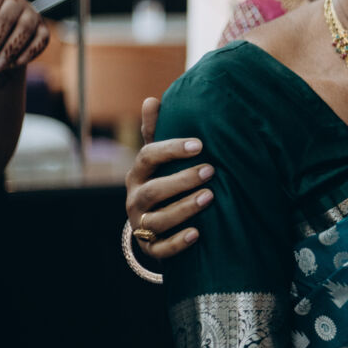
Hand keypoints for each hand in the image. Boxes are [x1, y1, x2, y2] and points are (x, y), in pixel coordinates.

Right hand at [126, 97, 213, 259]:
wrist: (154, 224)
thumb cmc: (161, 181)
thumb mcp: (157, 159)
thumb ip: (156, 132)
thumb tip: (151, 99)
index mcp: (138, 174)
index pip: (148, 157)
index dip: (171, 149)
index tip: (200, 144)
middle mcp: (135, 199)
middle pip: (154, 190)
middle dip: (182, 180)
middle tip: (211, 170)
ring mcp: (141, 224)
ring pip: (158, 220)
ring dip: (184, 208)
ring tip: (210, 197)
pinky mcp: (151, 247)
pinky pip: (161, 248)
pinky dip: (178, 242)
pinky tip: (198, 233)